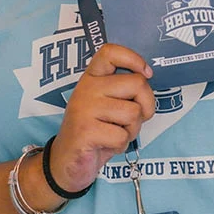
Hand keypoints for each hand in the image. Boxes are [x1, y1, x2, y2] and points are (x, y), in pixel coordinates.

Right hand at [49, 44, 155, 192]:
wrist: (67, 161)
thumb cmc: (95, 130)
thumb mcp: (108, 104)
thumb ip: (123, 89)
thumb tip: (147, 77)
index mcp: (92, 77)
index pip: (110, 52)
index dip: (134, 59)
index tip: (145, 73)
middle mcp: (87, 88)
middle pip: (137, 83)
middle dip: (146, 106)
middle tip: (131, 119)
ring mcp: (84, 108)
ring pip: (133, 112)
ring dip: (132, 129)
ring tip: (114, 133)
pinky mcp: (85, 131)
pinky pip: (122, 136)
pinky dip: (121, 146)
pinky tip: (105, 145)